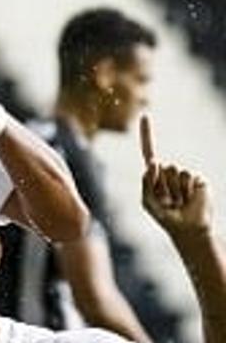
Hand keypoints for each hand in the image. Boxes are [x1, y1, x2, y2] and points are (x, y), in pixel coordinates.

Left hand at [139, 114, 212, 236]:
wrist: (188, 228)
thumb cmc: (166, 216)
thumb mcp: (148, 202)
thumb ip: (146, 183)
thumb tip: (154, 161)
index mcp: (155, 175)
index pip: (149, 151)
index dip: (147, 134)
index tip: (145, 115)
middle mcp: (169, 171)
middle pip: (162, 166)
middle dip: (162, 184)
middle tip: (168, 200)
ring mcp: (184, 174)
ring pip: (174, 170)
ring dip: (174, 189)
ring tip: (178, 201)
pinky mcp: (198, 179)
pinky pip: (188, 176)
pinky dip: (186, 190)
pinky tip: (188, 199)